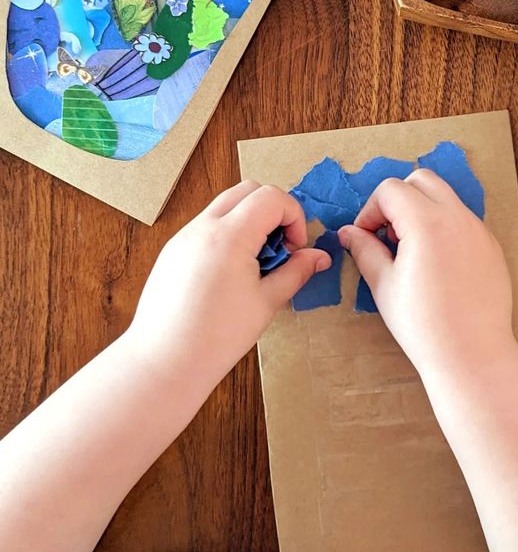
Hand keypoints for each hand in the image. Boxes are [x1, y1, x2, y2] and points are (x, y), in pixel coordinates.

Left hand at [125, 182, 329, 388]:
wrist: (164, 361)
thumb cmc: (217, 336)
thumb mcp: (267, 302)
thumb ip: (296, 272)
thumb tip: (319, 256)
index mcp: (230, 235)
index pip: (271, 197)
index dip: (294, 217)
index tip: (296, 249)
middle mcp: (204, 226)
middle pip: (248, 190)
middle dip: (273, 210)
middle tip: (280, 248)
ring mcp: (184, 236)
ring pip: (225, 205)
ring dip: (249, 220)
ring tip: (256, 263)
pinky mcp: (173, 250)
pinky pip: (207, 224)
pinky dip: (228, 233)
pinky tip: (231, 272)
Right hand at [338, 170, 516, 378]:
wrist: (472, 354)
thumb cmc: (423, 324)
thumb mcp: (383, 284)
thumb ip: (364, 249)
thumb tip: (348, 232)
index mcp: (427, 222)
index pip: (391, 190)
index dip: (371, 210)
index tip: (366, 237)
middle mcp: (457, 217)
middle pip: (422, 180)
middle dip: (399, 199)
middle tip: (390, 235)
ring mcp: (479, 230)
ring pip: (445, 198)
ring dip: (423, 211)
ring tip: (413, 252)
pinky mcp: (491, 246)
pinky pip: (463, 220)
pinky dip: (444, 227)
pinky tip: (437, 265)